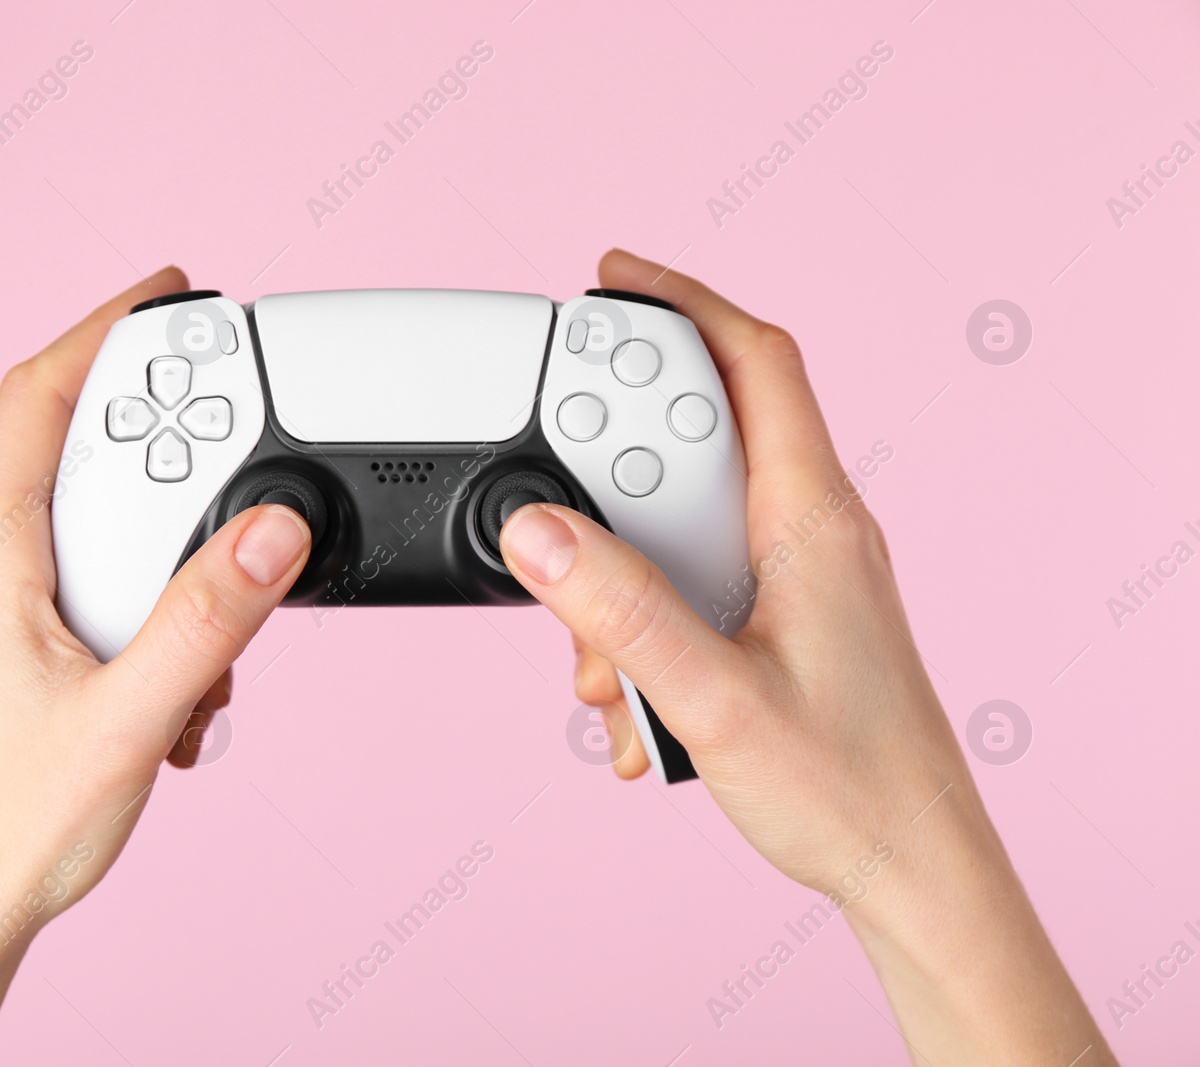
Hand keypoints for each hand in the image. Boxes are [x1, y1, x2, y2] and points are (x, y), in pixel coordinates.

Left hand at [0, 268, 312, 1065]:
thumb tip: (269, 533)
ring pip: (93, 528)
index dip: (106, 327)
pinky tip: (183, 686)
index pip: (38, 397)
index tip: (172, 294)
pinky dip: (151, 610)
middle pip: (79, 453)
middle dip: (169, 462)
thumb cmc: (2, 829)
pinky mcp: (5, 645)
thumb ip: (206, 619)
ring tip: (211, 644)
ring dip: (169, 562)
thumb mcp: (130, 719)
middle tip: (235, 474)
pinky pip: (88, 584)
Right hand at [498, 248, 1113, 1065]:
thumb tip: (537, 532)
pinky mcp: (779, 619)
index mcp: (811, 518)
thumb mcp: (713, 696)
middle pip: (697, 439)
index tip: (610, 280)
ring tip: (604, 667)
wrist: (910, 869)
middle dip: (615, 472)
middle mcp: (809, 530)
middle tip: (559, 501)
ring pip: (680, 523)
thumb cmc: (848, 788)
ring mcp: (796, 576)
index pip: (756, 363)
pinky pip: (690, 582)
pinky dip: (642, 624)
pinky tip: (634, 699)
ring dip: (620, 579)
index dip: (684, 302)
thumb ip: (620, 610)